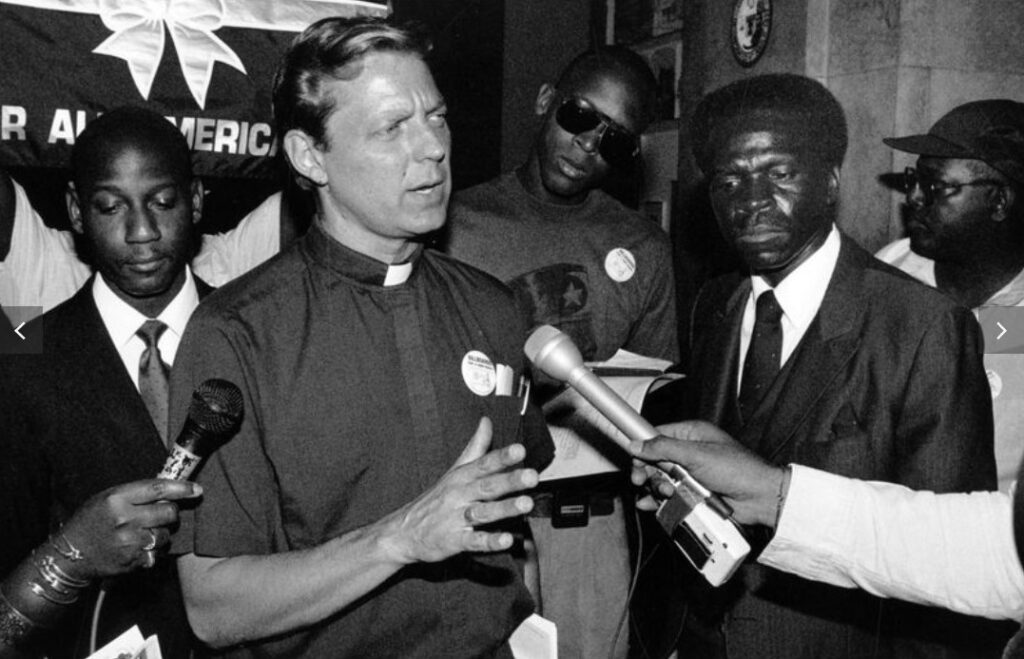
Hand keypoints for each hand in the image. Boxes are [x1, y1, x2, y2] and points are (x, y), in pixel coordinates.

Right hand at [59, 479, 202, 578]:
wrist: (69, 556)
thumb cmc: (90, 522)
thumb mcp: (106, 498)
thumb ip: (135, 494)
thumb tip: (169, 490)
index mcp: (117, 498)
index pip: (158, 489)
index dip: (181, 488)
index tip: (197, 489)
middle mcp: (124, 519)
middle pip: (168, 513)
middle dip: (171, 513)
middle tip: (163, 514)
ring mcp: (129, 542)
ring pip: (165, 535)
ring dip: (161, 533)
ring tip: (143, 533)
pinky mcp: (132, 561)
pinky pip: (157, 553)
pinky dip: (153, 550)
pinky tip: (138, 547)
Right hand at [380, 417, 537, 564]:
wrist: (404, 531)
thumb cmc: (436, 499)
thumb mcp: (455, 470)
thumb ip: (475, 447)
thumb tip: (487, 421)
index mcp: (462, 477)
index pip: (484, 463)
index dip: (502, 456)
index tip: (519, 450)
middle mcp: (460, 495)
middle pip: (487, 486)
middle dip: (510, 481)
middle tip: (531, 476)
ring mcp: (456, 519)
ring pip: (483, 512)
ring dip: (504, 509)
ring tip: (525, 504)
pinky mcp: (454, 541)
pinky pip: (474, 541)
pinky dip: (489, 541)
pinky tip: (505, 540)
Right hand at [629, 420, 785, 526]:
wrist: (760, 498)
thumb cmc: (738, 469)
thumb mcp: (697, 454)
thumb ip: (664, 448)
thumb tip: (637, 444)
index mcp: (691, 435)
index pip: (656, 436)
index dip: (642, 447)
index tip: (633, 458)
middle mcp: (689, 453)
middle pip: (654, 461)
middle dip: (648, 471)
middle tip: (642, 480)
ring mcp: (690, 475)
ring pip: (660, 481)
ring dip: (657, 488)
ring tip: (667, 493)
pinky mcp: (692, 494)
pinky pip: (669, 497)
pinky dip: (660, 501)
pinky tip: (653, 505)